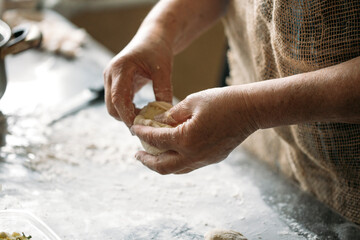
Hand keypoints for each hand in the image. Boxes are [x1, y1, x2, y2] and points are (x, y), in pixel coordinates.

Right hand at [103, 33, 173, 126]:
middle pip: (111, 106)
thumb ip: (163, 91)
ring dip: (126, 115)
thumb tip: (165, 115)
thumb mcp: (163, 70)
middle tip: (145, 126)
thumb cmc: (158, 50)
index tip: (140, 127)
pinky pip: (118, 102)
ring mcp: (111, 79)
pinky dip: (128, 109)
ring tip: (146, 119)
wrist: (153, 38)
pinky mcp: (115, 83)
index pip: (118, 98)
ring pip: (113, 106)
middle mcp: (110, 74)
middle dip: (126, 118)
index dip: (127, 115)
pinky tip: (142, 112)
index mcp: (120, 68)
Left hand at [131, 87, 258, 173]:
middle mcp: (193, 154)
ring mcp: (204, 159)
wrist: (251, 109)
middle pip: (162, 166)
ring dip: (161, 164)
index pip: (156, 140)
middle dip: (146, 161)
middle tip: (136, 154)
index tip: (135, 128)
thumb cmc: (222, 101)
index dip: (142, 134)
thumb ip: (172, 114)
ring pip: (176, 170)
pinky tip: (173, 152)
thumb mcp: (192, 102)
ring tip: (152, 156)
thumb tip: (157, 121)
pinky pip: (189, 165)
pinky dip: (176, 161)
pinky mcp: (213, 159)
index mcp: (186, 139)